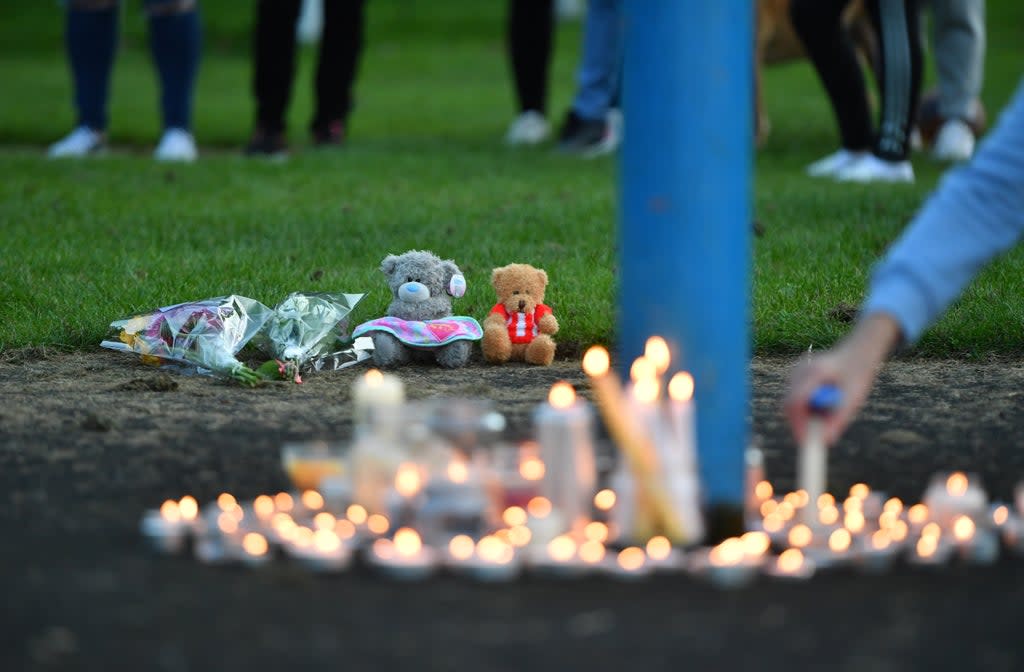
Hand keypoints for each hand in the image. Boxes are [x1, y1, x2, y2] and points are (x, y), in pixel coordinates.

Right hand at [785, 313, 901, 445]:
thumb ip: (838, 420)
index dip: (798, 425)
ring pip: (791, 400)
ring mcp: (796, 370)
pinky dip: (805, 404)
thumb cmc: (858, 375)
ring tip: (827, 410)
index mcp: (816, 372)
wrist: (858, 352)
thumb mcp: (852, 400)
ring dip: (803, 413)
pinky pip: (794, 394)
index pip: (796, 402)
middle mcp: (801, 369)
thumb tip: (825, 441)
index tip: (805, 442)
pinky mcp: (795, 372)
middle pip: (789, 403)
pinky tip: (822, 398)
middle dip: (799, 422)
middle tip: (812, 437)